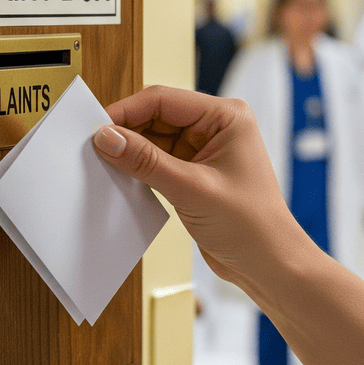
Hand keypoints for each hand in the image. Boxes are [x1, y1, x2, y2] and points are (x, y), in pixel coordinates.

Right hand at [93, 86, 307, 286]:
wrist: (269, 265)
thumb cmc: (252, 226)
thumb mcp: (192, 190)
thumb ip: (146, 162)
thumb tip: (108, 138)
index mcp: (226, 116)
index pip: (164, 100)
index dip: (127, 111)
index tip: (97, 128)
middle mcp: (217, 128)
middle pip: (157, 116)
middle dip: (127, 131)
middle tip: (94, 148)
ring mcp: (205, 151)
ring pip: (154, 139)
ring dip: (132, 152)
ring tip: (106, 165)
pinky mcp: (195, 174)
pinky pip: (159, 161)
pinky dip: (140, 169)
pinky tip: (124, 178)